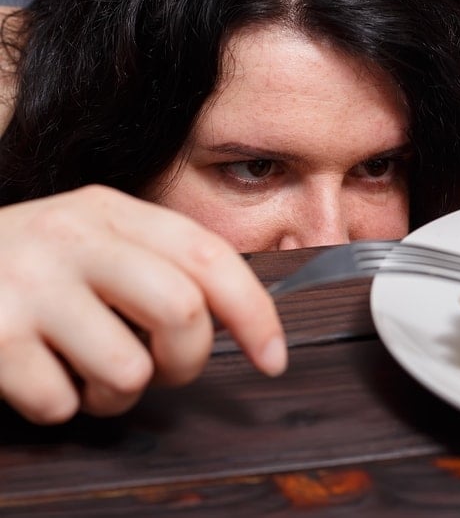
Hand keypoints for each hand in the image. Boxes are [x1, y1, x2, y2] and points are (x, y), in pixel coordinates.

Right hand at [0, 185, 286, 423]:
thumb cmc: (23, 272)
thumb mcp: (89, 244)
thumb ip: (155, 266)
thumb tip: (238, 321)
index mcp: (109, 210)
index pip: (210, 257)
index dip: (255, 312)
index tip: (275, 359)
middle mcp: (72, 235)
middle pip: (182, 312)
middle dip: (186, 363)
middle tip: (162, 372)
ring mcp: (27, 283)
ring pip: (127, 370)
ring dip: (115, 394)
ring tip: (85, 373)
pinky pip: (61, 403)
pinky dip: (57, 407)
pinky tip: (35, 376)